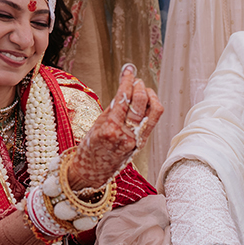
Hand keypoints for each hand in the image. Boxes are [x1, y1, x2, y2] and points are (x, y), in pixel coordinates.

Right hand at [65, 64, 162, 189]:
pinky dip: (148, 108)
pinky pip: (150, 121)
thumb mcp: (96, 125)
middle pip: (142, 102)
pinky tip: (143, 103)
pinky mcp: (141, 144)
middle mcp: (126, 135)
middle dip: (140, 86)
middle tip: (135, 80)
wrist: (91, 174)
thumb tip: (125, 90)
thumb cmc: (89, 149)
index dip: (127, 81)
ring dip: (149, 95)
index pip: (124, 98)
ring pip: (154, 111)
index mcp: (111, 129)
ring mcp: (136, 140)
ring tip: (141, 89)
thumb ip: (113, 109)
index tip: (128, 70)